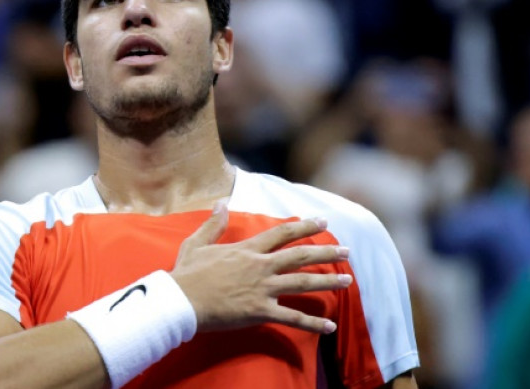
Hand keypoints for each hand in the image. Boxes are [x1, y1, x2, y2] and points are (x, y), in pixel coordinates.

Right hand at [170, 201, 351, 333]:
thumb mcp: (196, 242)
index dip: (305, 226)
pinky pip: (293, 318)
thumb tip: (221, 202)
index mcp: (247, 249)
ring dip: (328, 281)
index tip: (323, 222)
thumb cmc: (186, 274)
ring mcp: (263, 289)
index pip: (282, 233)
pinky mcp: (260, 311)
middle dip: (326, 253)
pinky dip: (313, 323)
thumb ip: (213, 223)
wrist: (181, 301)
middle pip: (300, 256)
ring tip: (347, 280)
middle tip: (347, 251)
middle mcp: (260, 266)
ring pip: (303, 283)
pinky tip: (330, 326)